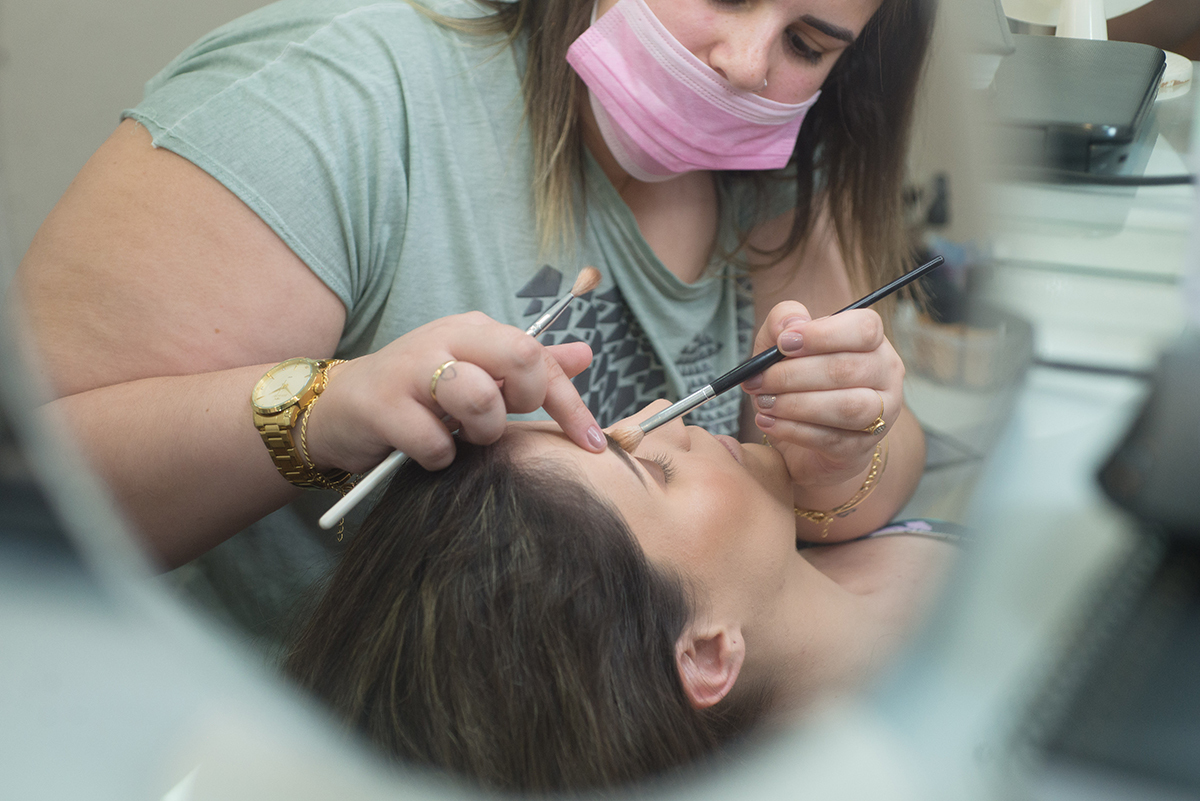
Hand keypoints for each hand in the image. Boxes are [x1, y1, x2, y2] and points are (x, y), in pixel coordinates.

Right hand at [305, 312, 602, 471]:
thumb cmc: (418, 394)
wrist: (340, 408)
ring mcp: (411, 369)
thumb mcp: (476, 372)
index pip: (540, 356)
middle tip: (499, 424)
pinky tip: (424, 450)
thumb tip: (586, 354)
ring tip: (461, 435)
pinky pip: (436, 442)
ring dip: (482, 431)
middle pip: (520, 356)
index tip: (593, 443)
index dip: (572, 404)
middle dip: (524, 401)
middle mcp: (445, 338)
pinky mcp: (382, 405)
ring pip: (480, 397)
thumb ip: (530, 367)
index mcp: (474, 329)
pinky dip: (439, 457)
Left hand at [742, 301, 903, 488]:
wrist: (808, 432)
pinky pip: (830, 438)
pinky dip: (792, 429)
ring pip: (846, 407)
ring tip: (763, 402)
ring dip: (795, 404)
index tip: (784, 343)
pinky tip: (767, 421)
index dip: (823, 334)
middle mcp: (885, 376)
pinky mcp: (860, 447)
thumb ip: (784, 321)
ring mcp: (880, 415)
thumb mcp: (784, 344)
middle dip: (793, 374)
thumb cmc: (799, 378)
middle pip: (847, 369)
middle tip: (758, 379)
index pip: (865, 329)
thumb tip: (790, 325)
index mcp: (873, 342)